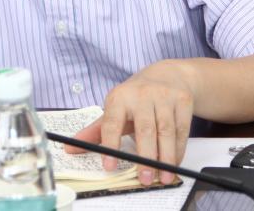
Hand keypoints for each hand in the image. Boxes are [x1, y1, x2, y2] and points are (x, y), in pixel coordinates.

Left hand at [65, 61, 194, 185]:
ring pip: (166, 131)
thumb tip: (71, 148)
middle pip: (144, 129)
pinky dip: (178, 149)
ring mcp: (164, 96)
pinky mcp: (182, 100)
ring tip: (162, 177)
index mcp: (119, 97)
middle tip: (144, 178)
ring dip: (165, 157)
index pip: (112, 123)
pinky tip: (173, 162)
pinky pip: (181, 129)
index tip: (109, 166)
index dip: (110, 145)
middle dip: (145, 157)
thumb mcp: (115, 108)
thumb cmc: (136, 96)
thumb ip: (96, 131)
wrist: (167, 74)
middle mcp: (142, 94)